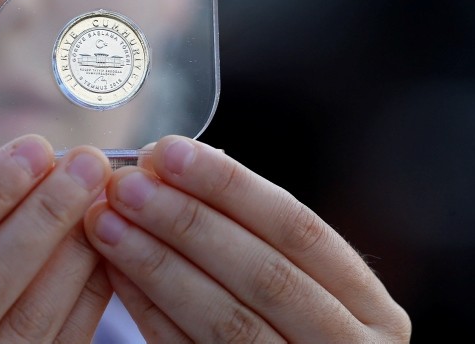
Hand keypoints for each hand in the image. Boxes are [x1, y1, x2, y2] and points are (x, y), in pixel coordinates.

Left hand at [84, 136, 411, 342]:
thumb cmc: (287, 323)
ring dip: (156, 264)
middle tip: (126, 185)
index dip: (229, 186)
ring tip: (105, 222)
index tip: (166, 151)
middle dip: (187, 222)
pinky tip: (115, 272)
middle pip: (263, 274)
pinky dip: (149, 312)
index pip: (297, 229)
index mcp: (368, 308)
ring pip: (226, 321)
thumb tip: (166, 161)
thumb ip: (245, 229)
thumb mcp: (296, 279)